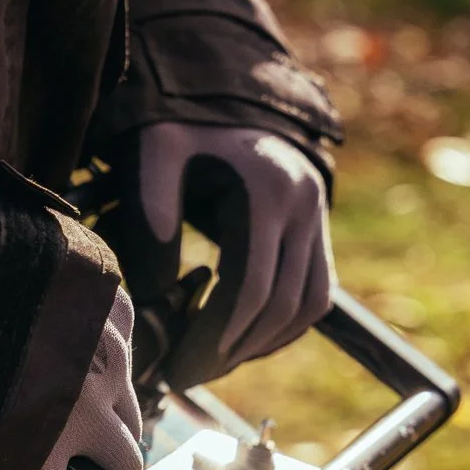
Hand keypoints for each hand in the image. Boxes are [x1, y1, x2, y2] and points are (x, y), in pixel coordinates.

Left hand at [0, 290, 145, 469]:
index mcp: (32, 458)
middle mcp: (83, 412)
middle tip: (63, 457)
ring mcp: (108, 356)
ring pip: (130, 405)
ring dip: (105, 410)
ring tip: (64, 391)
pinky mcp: (115, 300)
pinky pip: (122, 338)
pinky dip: (102, 345)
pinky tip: (62, 331)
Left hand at [119, 123, 334, 389]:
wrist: (225, 94)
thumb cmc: (179, 125)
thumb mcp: (155, 154)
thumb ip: (152, 216)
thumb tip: (155, 294)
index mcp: (268, 191)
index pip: (250, 288)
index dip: (214, 338)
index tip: (176, 366)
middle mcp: (305, 206)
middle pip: (280, 306)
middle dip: (232, 351)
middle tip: (184, 375)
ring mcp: (318, 218)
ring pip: (308, 307)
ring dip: (261, 345)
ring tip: (210, 364)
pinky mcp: (318, 228)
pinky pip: (316, 294)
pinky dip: (283, 327)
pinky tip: (241, 342)